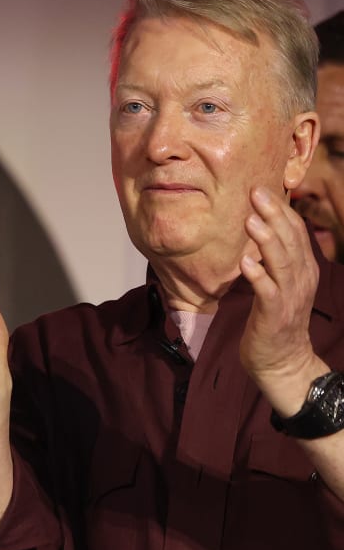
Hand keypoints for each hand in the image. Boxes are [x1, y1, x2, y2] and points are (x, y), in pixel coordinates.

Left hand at [240, 185, 326, 408]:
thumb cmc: (274, 319)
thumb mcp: (280, 284)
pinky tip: (246, 263)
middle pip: (290, 241)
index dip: (281, 210)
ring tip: (251, 220)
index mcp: (303, 269)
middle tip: (257, 192)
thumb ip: (274, 260)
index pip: (296, 233)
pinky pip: (267, 292)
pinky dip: (258, 276)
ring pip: (281, 262)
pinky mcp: (274, 315)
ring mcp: (290, 297)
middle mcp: (301, 279)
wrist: (282, 360)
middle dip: (274, 215)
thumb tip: (259, 233)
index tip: (263, 188)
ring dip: (266, 240)